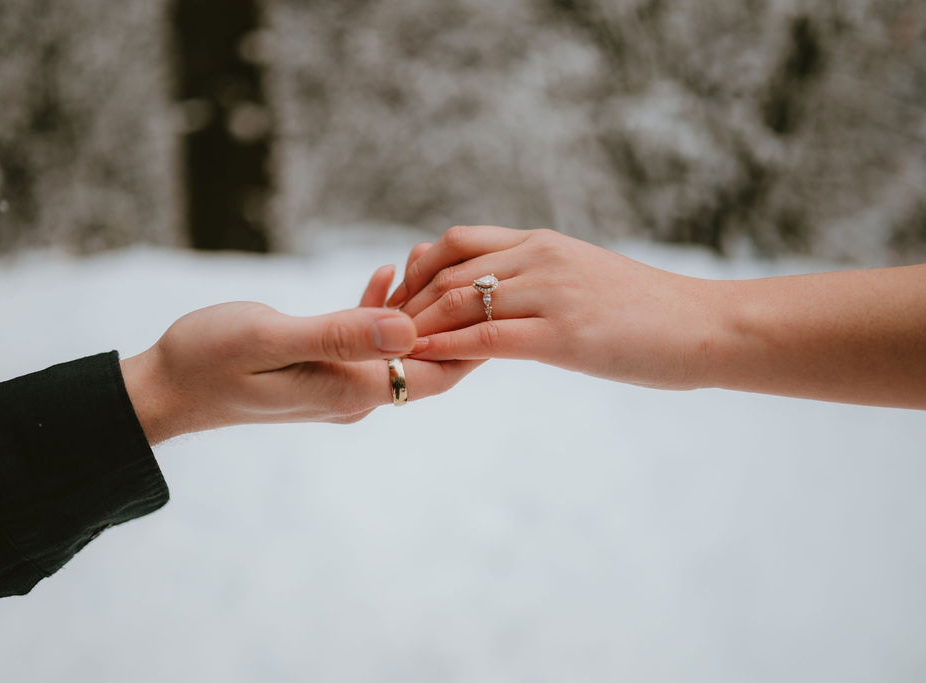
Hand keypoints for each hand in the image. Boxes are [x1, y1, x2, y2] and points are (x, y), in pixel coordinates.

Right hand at [121, 263, 480, 442]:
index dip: (471, 341)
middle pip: (423, 362)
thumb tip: (408, 330)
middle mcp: (352, 394)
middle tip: (467, 268)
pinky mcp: (318, 369)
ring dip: (415, 309)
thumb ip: (340, 335)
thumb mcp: (269, 339)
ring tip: (425, 260)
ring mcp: (336, 383)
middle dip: (448, 319)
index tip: (494, 300)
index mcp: (350, 390)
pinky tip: (384, 275)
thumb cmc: (207, 360)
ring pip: (397, 349)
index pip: (434, 374)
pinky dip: (380, 310)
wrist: (164, 389)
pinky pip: (365, 341)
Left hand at [388, 225, 715, 390]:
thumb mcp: (582, 278)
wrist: (706, 326)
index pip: (457, 241)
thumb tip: (498, 297)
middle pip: (447, 272)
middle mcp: (540, 258)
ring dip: (417, 328)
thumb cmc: (647, 310)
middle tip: (378, 332)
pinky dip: (447, 349)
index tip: (394, 298)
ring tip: (389, 351)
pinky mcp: (565, 336)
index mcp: (541, 243)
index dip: (415, 268)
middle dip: (404, 302)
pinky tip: (423, 362)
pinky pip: (489, 339)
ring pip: (461, 303)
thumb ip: (537, 279)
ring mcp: (552, 294)